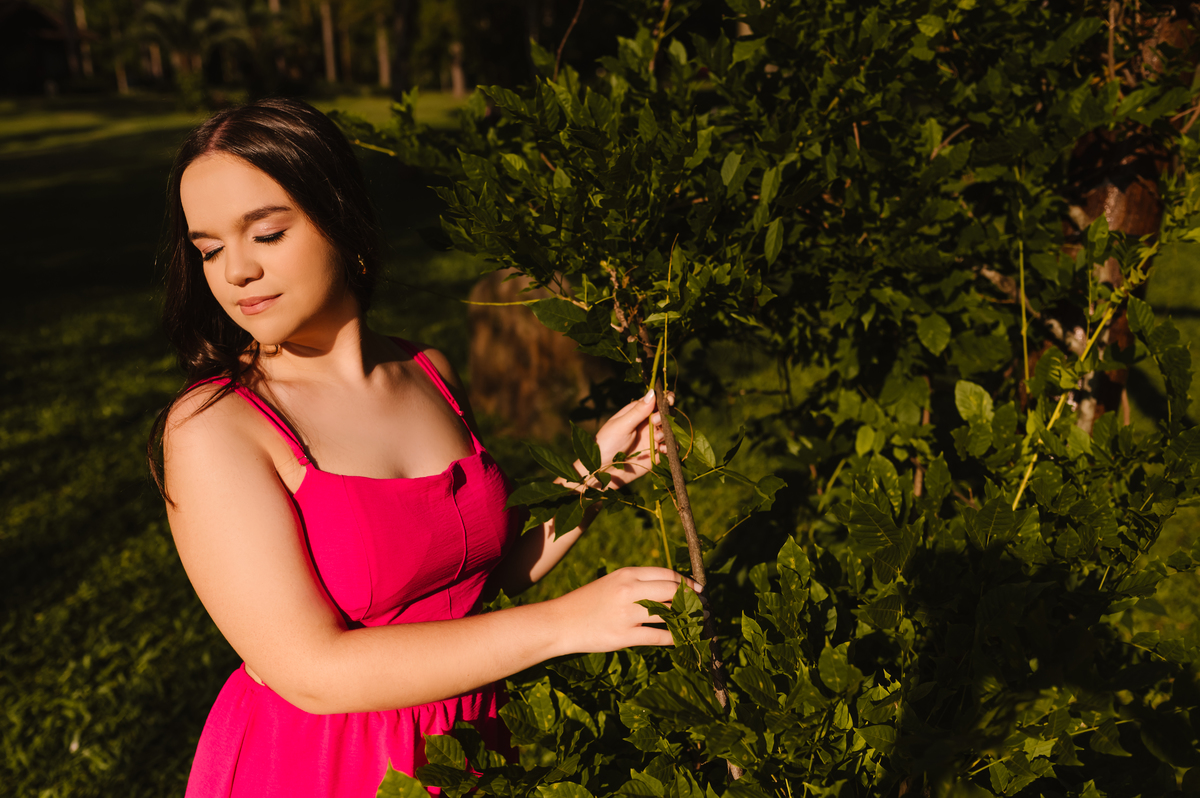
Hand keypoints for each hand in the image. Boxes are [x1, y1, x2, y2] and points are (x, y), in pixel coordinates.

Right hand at [551, 566, 699, 651]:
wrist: (560, 622)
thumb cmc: (587, 602)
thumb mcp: (612, 583)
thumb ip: (637, 583)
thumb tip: (669, 588)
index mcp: (626, 574)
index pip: (667, 574)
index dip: (686, 582)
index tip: (698, 588)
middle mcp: (629, 591)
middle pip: (672, 591)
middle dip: (692, 598)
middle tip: (703, 604)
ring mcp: (627, 614)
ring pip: (669, 613)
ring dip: (689, 617)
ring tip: (700, 620)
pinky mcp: (624, 636)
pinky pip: (658, 637)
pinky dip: (674, 637)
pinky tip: (683, 638)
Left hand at [588, 389, 673, 489]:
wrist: (602, 471)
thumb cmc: (606, 444)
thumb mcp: (621, 425)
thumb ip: (638, 411)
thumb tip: (653, 391)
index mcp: (637, 413)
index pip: (656, 401)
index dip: (666, 398)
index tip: (670, 399)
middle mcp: (647, 424)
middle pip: (666, 415)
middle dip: (665, 416)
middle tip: (655, 422)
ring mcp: (652, 439)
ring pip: (670, 431)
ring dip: (667, 432)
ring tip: (657, 439)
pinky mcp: (656, 454)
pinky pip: (670, 448)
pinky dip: (670, 447)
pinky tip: (662, 450)